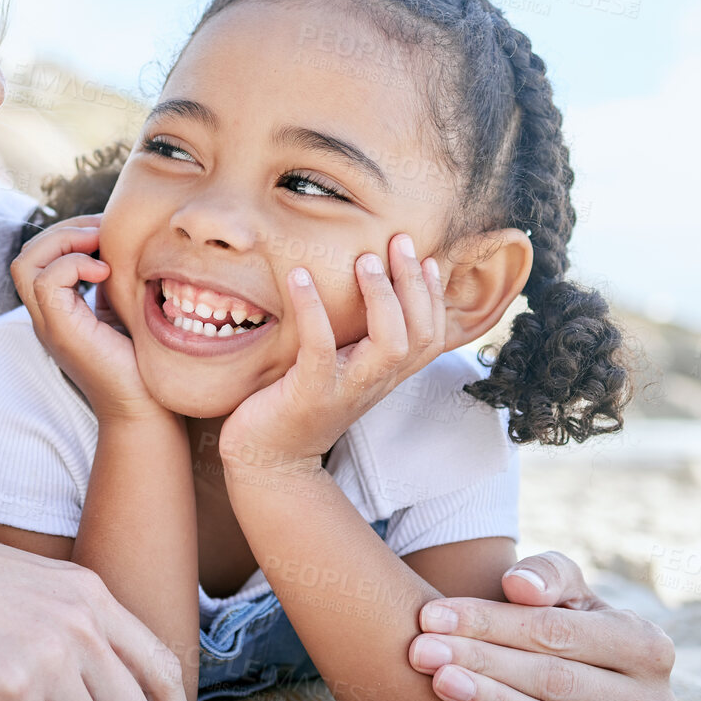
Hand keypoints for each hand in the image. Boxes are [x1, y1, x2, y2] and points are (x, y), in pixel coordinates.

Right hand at [9, 215, 159, 422]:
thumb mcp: (123, 310)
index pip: (39, 258)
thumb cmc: (144, 364)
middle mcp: (46, 317)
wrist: (147, 411)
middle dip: (63, 231)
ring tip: (99, 245)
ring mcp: (49, 325)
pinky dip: (73, 264)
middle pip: (26, 256)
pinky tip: (105, 271)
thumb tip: (116, 243)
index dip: (67, 234)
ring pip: (25, 264)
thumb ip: (111, 282)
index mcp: (59, 311)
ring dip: (63, 241)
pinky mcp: (61, 331)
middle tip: (101, 232)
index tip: (105, 233)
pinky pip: (46, 282)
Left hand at [219, 233, 444, 469]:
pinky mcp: (310, 394)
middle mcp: (375, 382)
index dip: (435, 296)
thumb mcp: (335, 366)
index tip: (424, 257)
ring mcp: (346, 390)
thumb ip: (352, 337)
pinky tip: (298, 277)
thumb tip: (358, 288)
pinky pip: (320, 348)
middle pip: (420, 333)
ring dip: (382, 296)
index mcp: (384, 374)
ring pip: (390, 343)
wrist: (266, 458)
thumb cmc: (296, 402)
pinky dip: (312, 309)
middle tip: (400, 241)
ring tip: (364, 258)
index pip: (431, 335)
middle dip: (415, 284)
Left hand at [408, 550, 682, 700]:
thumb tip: (520, 584)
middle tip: (421, 650)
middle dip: (481, 660)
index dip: (490, 622)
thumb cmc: (570, 622)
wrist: (587, 674)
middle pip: (552, 678)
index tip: (431, 615)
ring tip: (439, 681)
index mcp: (647, 646)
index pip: (555, 631)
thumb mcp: (567, 590)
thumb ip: (548, 574)